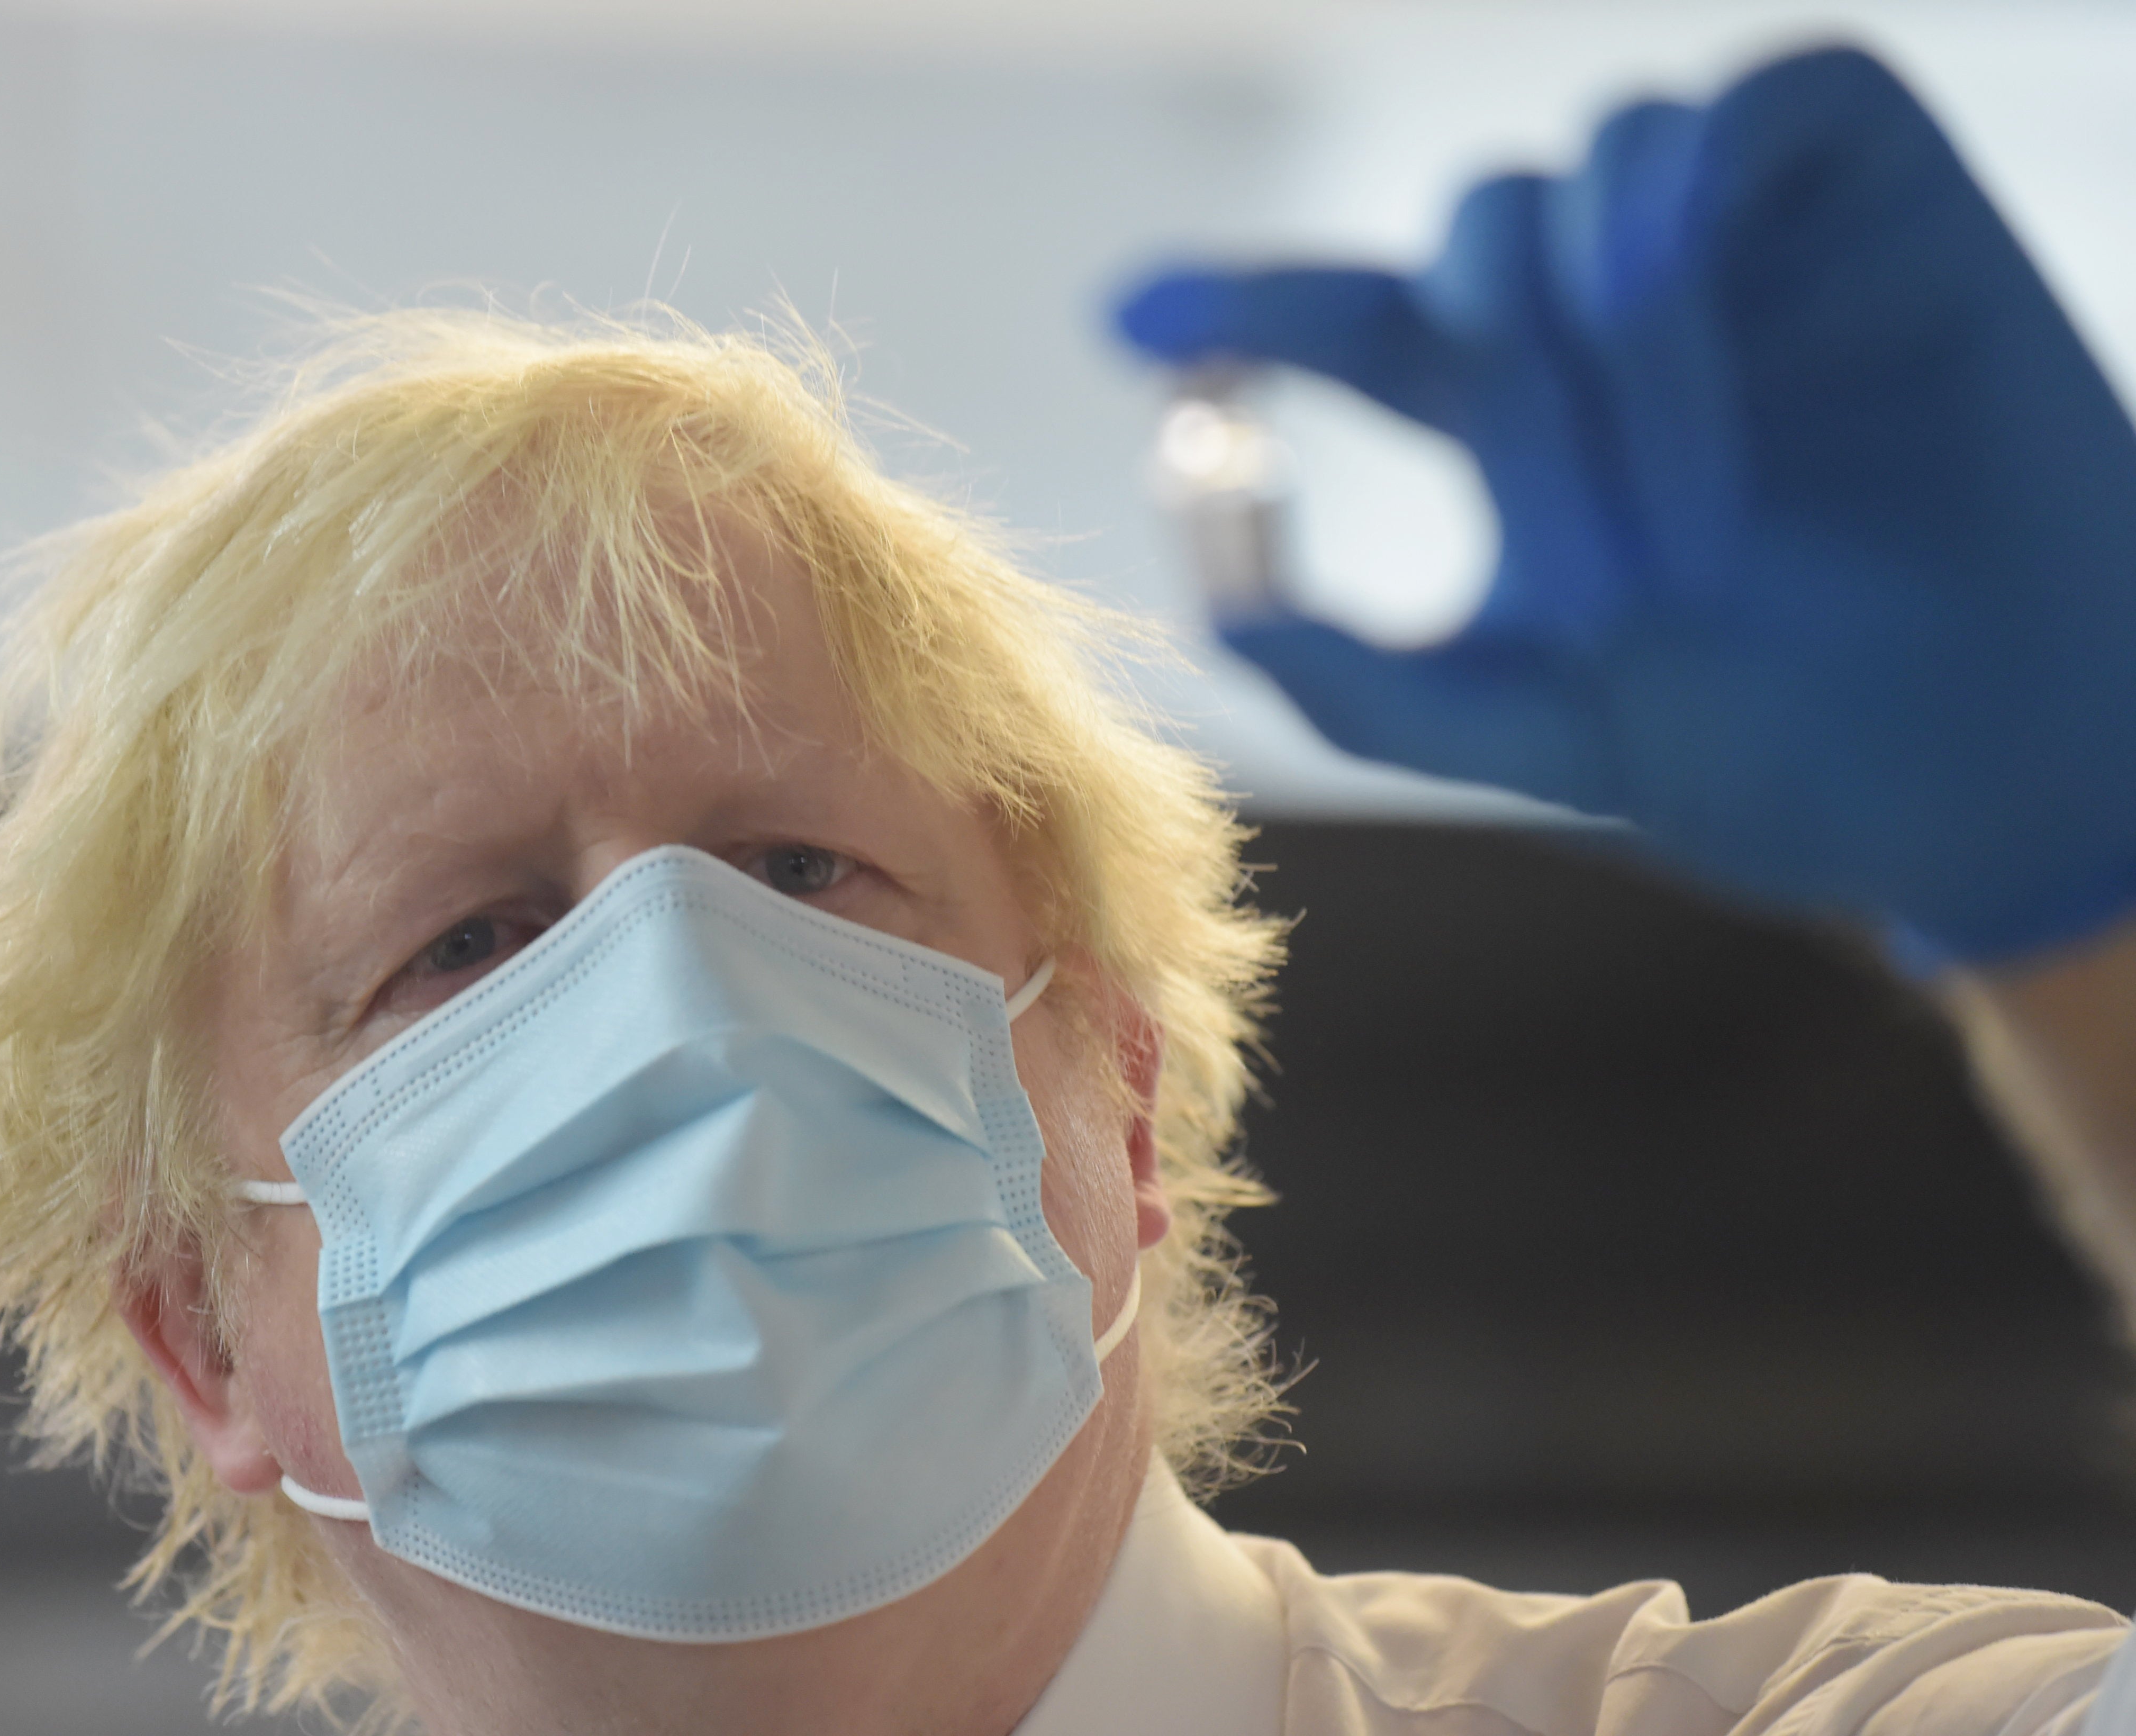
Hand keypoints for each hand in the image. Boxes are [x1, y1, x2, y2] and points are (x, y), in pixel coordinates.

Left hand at [1117, 46, 2135, 966]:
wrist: (1998, 762)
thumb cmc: (1776, 751)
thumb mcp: (1549, 734)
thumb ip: (1381, 689)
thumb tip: (1224, 614)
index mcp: (1509, 419)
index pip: (1340, 326)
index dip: (1236, 307)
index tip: (1128, 321)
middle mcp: (1596, 312)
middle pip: (1465, 264)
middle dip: (1511, 421)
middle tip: (1610, 595)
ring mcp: (1723, 238)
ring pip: (1576, 191)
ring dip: (1604, 354)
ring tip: (1680, 532)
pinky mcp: (1857, 180)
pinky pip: (1731, 113)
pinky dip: (1677, 194)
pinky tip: (1664, 293)